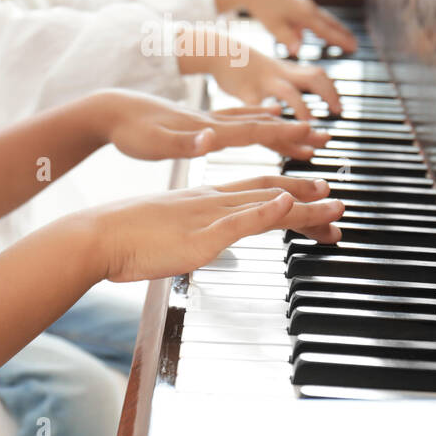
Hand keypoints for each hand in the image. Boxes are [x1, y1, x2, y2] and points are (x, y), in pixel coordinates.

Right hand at [86, 175, 344, 281]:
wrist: (97, 235)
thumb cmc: (124, 239)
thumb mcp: (167, 234)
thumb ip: (189, 236)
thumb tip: (199, 246)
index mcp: (203, 199)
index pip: (255, 190)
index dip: (287, 191)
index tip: (314, 194)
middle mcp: (211, 201)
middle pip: (269, 192)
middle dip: (307, 196)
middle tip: (339, 200)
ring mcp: (207, 215)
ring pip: (265, 204)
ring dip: (303, 205)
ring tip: (334, 206)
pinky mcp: (200, 233)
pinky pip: (239, 220)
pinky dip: (266, 211)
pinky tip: (287, 206)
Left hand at [95, 89, 330, 160]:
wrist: (107, 108)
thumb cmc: (129, 130)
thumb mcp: (153, 143)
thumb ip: (183, 143)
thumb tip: (209, 139)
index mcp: (205, 130)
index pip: (252, 132)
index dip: (283, 135)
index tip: (312, 136)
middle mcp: (211, 123)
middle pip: (262, 126)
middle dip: (294, 132)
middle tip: (325, 136)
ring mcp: (206, 121)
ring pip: (252, 121)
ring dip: (280, 125)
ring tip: (305, 128)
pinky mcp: (197, 122)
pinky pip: (237, 121)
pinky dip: (257, 120)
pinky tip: (264, 119)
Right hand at [206, 43, 341, 120]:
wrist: (218, 50)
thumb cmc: (246, 64)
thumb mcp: (273, 69)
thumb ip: (289, 78)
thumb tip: (308, 89)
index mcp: (289, 71)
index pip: (317, 77)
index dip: (331, 90)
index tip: (339, 108)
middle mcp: (281, 74)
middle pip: (313, 78)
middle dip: (329, 94)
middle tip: (338, 111)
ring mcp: (264, 81)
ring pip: (289, 93)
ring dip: (303, 108)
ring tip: (311, 126)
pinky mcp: (245, 90)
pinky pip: (260, 106)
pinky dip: (268, 117)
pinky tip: (275, 132)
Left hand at [215, 0, 358, 54]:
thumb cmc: (264, 9)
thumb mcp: (274, 27)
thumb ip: (287, 39)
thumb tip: (297, 51)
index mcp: (305, 15)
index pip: (327, 31)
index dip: (341, 40)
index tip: (354, 47)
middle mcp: (309, 8)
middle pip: (331, 23)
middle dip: (343, 34)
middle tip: (355, 44)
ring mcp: (305, 4)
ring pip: (324, 18)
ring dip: (335, 28)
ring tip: (344, 36)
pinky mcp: (299, 3)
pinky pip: (315, 16)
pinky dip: (322, 24)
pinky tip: (319, 31)